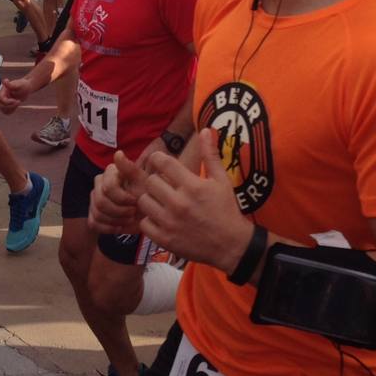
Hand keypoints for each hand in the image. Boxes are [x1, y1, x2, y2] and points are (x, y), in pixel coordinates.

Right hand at [0, 77, 31, 114]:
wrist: (27, 87)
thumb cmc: (23, 85)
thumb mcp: (18, 84)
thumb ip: (11, 84)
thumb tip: (5, 80)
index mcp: (3, 91)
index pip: (1, 99)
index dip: (7, 102)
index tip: (15, 100)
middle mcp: (3, 96)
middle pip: (1, 105)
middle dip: (10, 106)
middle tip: (19, 101)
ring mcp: (5, 101)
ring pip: (3, 109)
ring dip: (11, 109)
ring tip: (18, 102)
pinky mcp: (8, 105)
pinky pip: (6, 111)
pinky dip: (11, 111)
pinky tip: (17, 106)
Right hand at [88, 151, 145, 233]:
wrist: (147, 212)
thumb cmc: (147, 195)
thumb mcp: (143, 181)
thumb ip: (130, 168)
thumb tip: (118, 153)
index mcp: (110, 172)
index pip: (108, 187)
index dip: (123, 198)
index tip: (135, 201)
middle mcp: (99, 183)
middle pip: (101, 202)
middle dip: (119, 211)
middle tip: (133, 213)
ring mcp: (94, 198)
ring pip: (97, 213)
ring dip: (116, 220)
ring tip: (128, 219)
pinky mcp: (92, 213)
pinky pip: (94, 223)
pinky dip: (108, 228)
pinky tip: (120, 226)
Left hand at [135, 129, 253, 271]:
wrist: (232, 245)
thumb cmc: (226, 209)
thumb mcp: (222, 180)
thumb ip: (210, 154)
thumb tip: (204, 129)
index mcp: (192, 186)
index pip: (162, 163)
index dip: (158, 160)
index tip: (161, 164)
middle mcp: (179, 203)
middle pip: (150, 182)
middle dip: (156, 182)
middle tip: (164, 186)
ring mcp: (170, 222)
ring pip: (143, 202)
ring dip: (151, 200)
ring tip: (161, 202)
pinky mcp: (165, 239)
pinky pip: (144, 223)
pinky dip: (150, 221)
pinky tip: (161, 219)